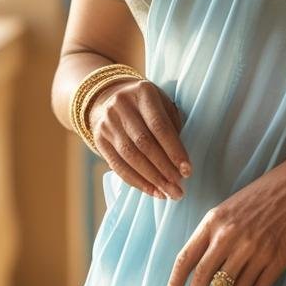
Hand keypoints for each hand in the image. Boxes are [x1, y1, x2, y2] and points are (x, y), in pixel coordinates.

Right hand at [89, 77, 191, 200]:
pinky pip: (117, 165)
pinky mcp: (99, 139)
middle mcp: (121, 105)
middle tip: (178, 189)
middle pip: (144, 143)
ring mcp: (107, 122)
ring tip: (167, 193)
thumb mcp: (163, 104)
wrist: (110, 98)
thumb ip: (173, 126)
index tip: (187, 171)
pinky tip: (151, 190)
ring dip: (151, 179)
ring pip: (130, 156)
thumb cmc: (147, 106)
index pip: (160, 126)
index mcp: (143, 92)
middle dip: (163, 169)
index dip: (174, 150)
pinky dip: (136, 181)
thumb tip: (181, 162)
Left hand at [163, 146, 285, 285]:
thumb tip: (199, 265)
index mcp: (215, 222)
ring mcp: (256, 249)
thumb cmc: (263, 193)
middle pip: (205, 278)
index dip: (175, 283)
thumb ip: (213, 232)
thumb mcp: (229, 207)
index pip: (186, 259)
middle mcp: (231, 237)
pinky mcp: (278, 258)